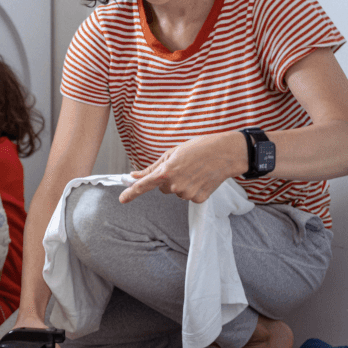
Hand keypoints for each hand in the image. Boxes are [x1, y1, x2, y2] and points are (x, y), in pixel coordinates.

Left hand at [118, 131, 239, 204]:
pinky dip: (193, 189)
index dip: (132, 193)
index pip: (145, 185)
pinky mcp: (199, 199)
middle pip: (162, 188)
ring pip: (176, 192)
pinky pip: (189, 196)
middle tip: (183, 167)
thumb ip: (152, 167)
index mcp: (167, 171)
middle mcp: (175, 185)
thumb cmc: (198, 148)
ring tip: (194, 170)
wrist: (225, 153)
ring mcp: (187, 194)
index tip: (122, 199)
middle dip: (168, 179)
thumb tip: (135, 175)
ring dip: (181, 183)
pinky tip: (201, 178)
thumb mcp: (172, 153)